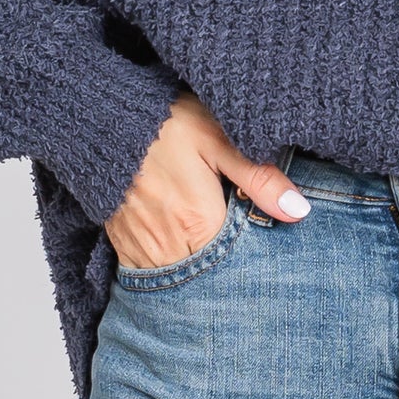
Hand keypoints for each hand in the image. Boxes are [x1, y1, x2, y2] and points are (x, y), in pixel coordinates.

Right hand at [104, 89, 310, 268]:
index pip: (237, 265)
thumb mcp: (217, 138)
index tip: (268, 251)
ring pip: (178, 282)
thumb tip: (299, 211)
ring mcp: (140, 248)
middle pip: (208, 278)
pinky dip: (170, 267)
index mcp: (198, 223)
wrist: (99, 116)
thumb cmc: (163, 121)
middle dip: (228, 271)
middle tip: (244, 252)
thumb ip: (258, 177)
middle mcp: (167, 246)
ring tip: (216, 250)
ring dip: (198, 271)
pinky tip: (184, 248)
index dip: (254, 259)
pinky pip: (149, 274)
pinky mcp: (121, 243)